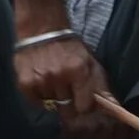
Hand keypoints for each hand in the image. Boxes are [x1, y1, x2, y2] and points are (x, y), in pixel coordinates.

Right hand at [10, 0, 118, 138]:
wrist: (41, 29)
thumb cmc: (70, 47)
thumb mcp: (90, 62)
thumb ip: (100, 85)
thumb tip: (114, 107)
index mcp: (79, 70)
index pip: (85, 106)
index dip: (84, 106)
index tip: (82, 100)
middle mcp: (59, 76)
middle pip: (68, 109)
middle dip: (69, 104)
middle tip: (66, 90)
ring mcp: (41, 80)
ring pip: (51, 105)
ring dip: (53, 97)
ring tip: (53, 80)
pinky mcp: (24, 83)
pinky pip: (35, 102)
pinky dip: (38, 96)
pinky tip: (41, 81)